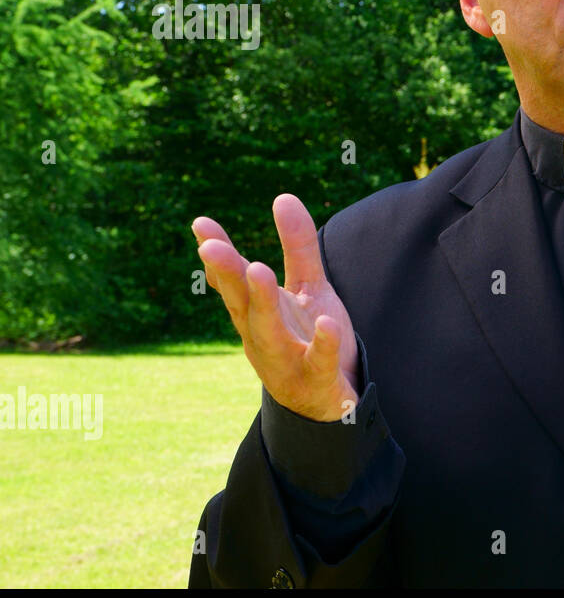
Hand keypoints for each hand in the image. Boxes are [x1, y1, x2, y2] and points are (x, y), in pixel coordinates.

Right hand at [193, 194, 358, 421]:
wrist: (329, 401)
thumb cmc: (310, 339)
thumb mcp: (309, 288)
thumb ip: (298, 247)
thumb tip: (282, 196)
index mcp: (257, 313)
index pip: (232, 281)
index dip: (217, 254)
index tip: (200, 223)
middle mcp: (263, 336)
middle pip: (242, 304)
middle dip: (227, 276)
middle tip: (213, 247)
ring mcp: (287, 360)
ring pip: (270, 332)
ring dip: (263, 303)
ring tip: (258, 269)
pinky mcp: (316, 379)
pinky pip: (319, 361)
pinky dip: (323, 344)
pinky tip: (328, 323)